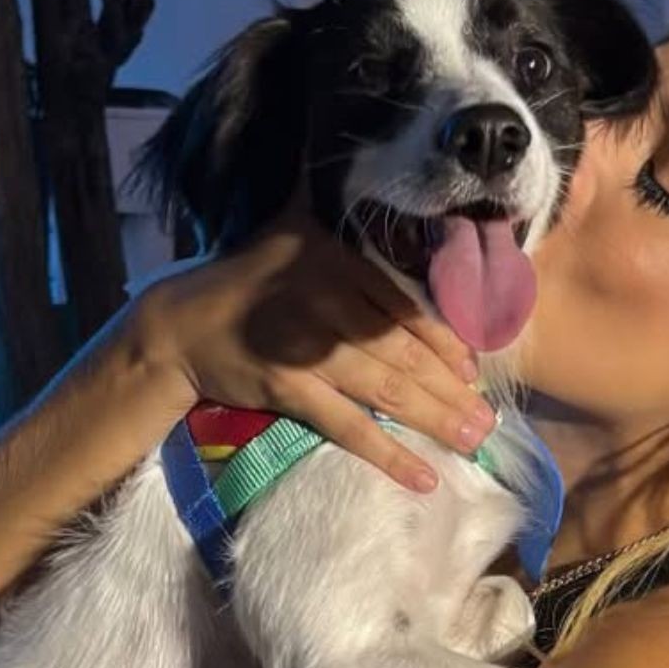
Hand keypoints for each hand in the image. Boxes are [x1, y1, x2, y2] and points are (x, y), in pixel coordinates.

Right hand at [132, 207, 495, 492]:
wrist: (181, 326)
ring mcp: (307, 346)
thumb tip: (392, 191)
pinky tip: (422, 476)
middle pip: (404, 350)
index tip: (472, 371)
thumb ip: (342, 225)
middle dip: (452, 389)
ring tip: (473, 442)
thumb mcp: (295, 237)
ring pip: (386, 388)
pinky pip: (349, 426)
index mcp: (334, 259)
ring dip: (435, 419)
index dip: (445, 342)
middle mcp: (325, 297)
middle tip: (487, 418)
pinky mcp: (289, 388)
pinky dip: (388, 454)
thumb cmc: (248, 283)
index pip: (404, 306)